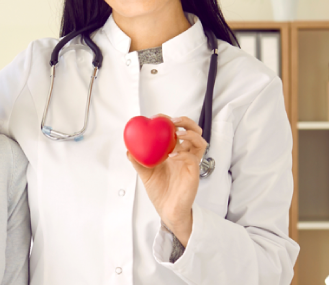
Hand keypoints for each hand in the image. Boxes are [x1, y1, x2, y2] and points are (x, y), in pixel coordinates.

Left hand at [127, 115, 205, 245]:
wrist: (167, 210)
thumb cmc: (160, 192)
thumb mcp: (146, 174)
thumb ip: (138, 161)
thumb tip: (128, 150)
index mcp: (175, 152)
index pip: (178, 130)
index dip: (171, 121)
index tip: (158, 117)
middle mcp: (185, 155)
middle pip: (194, 131)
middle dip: (185, 121)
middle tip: (172, 121)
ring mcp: (191, 163)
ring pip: (199, 142)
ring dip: (189, 134)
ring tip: (177, 134)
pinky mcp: (193, 173)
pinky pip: (192, 158)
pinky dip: (183, 153)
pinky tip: (172, 155)